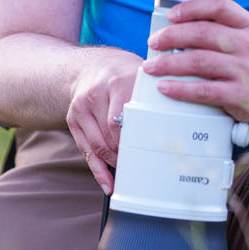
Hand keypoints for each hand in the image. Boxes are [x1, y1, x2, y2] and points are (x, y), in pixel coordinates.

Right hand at [66, 48, 141, 194]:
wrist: (94, 66)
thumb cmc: (126, 76)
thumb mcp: (142, 78)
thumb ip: (153, 99)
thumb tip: (176, 129)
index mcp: (118, 82)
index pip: (121, 122)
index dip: (132, 143)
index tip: (146, 156)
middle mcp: (96, 94)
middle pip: (110, 137)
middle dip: (126, 157)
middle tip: (143, 171)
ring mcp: (81, 107)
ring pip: (98, 146)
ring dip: (113, 165)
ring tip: (129, 178)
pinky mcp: (72, 118)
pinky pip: (85, 150)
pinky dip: (98, 170)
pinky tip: (108, 183)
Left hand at [142, 0, 248, 131]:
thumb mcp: (247, 41)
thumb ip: (221, 32)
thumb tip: (177, 29)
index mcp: (248, 26)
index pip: (218, 6)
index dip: (191, 8)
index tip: (171, 15)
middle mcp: (248, 45)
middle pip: (202, 33)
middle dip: (171, 36)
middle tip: (154, 43)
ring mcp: (245, 70)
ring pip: (199, 61)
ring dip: (169, 63)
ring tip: (152, 67)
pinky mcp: (240, 95)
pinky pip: (203, 90)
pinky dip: (180, 88)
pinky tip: (165, 88)